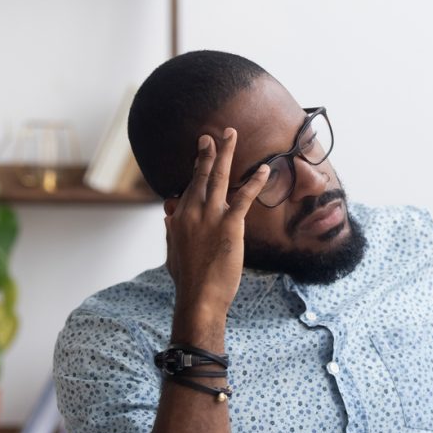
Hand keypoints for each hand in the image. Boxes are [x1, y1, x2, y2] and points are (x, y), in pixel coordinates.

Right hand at [165, 128, 269, 328]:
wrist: (199, 297)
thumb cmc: (188, 281)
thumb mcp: (172, 253)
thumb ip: (170, 232)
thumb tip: (168, 217)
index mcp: (178, 218)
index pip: (189, 187)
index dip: (196, 170)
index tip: (200, 155)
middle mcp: (191, 211)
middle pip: (201, 175)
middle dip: (208, 152)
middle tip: (212, 135)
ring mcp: (210, 217)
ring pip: (218, 177)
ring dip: (225, 153)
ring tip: (230, 134)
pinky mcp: (229, 225)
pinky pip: (244, 197)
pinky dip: (255, 182)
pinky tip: (264, 170)